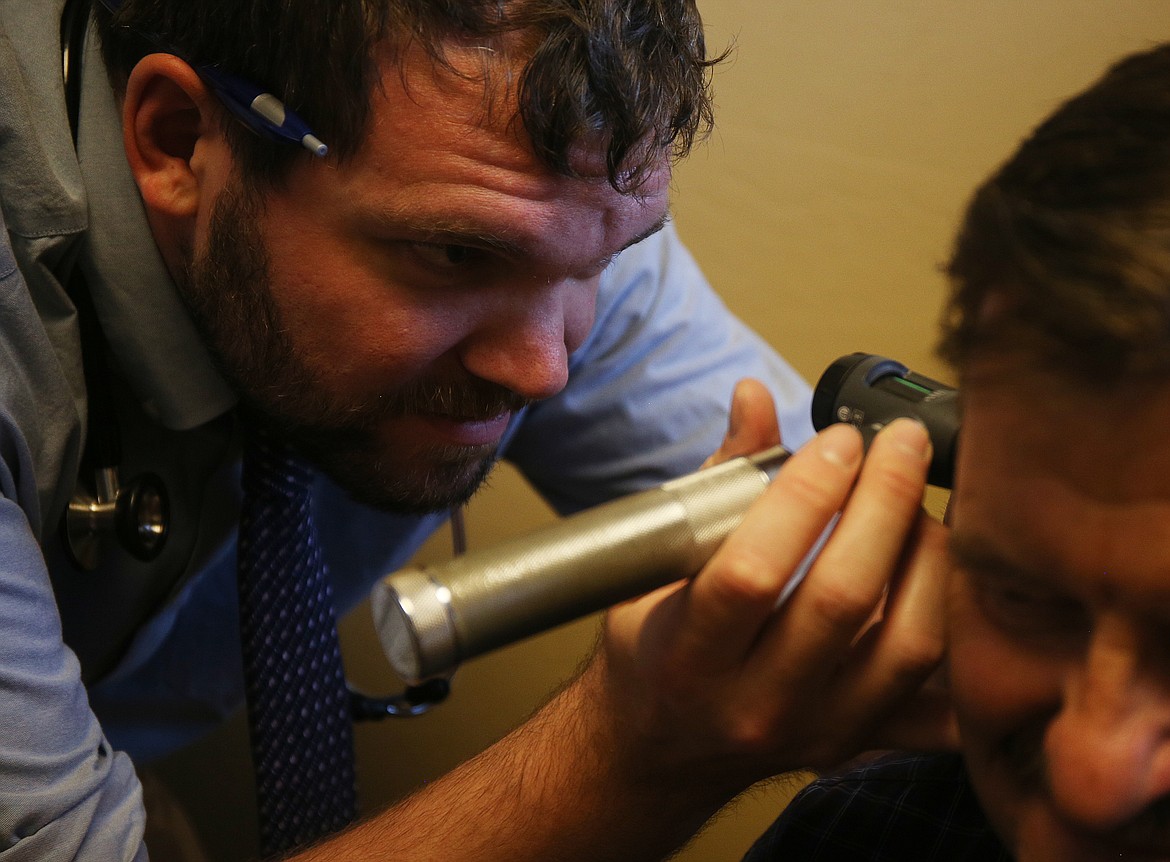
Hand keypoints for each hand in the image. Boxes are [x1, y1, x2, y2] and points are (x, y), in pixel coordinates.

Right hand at [593, 379, 955, 803]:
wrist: (658, 748)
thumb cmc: (654, 647)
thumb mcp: (658, 567)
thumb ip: (715, 481)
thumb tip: (754, 396)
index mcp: (687, 654)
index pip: (753, 571)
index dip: (804, 495)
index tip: (838, 439)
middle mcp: (753, 703)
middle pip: (843, 600)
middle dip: (885, 503)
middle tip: (902, 444)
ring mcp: (815, 732)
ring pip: (907, 646)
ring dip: (930, 557)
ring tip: (923, 505)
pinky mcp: (860, 744)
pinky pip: (942, 697)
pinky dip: (961, 632)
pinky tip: (953, 576)